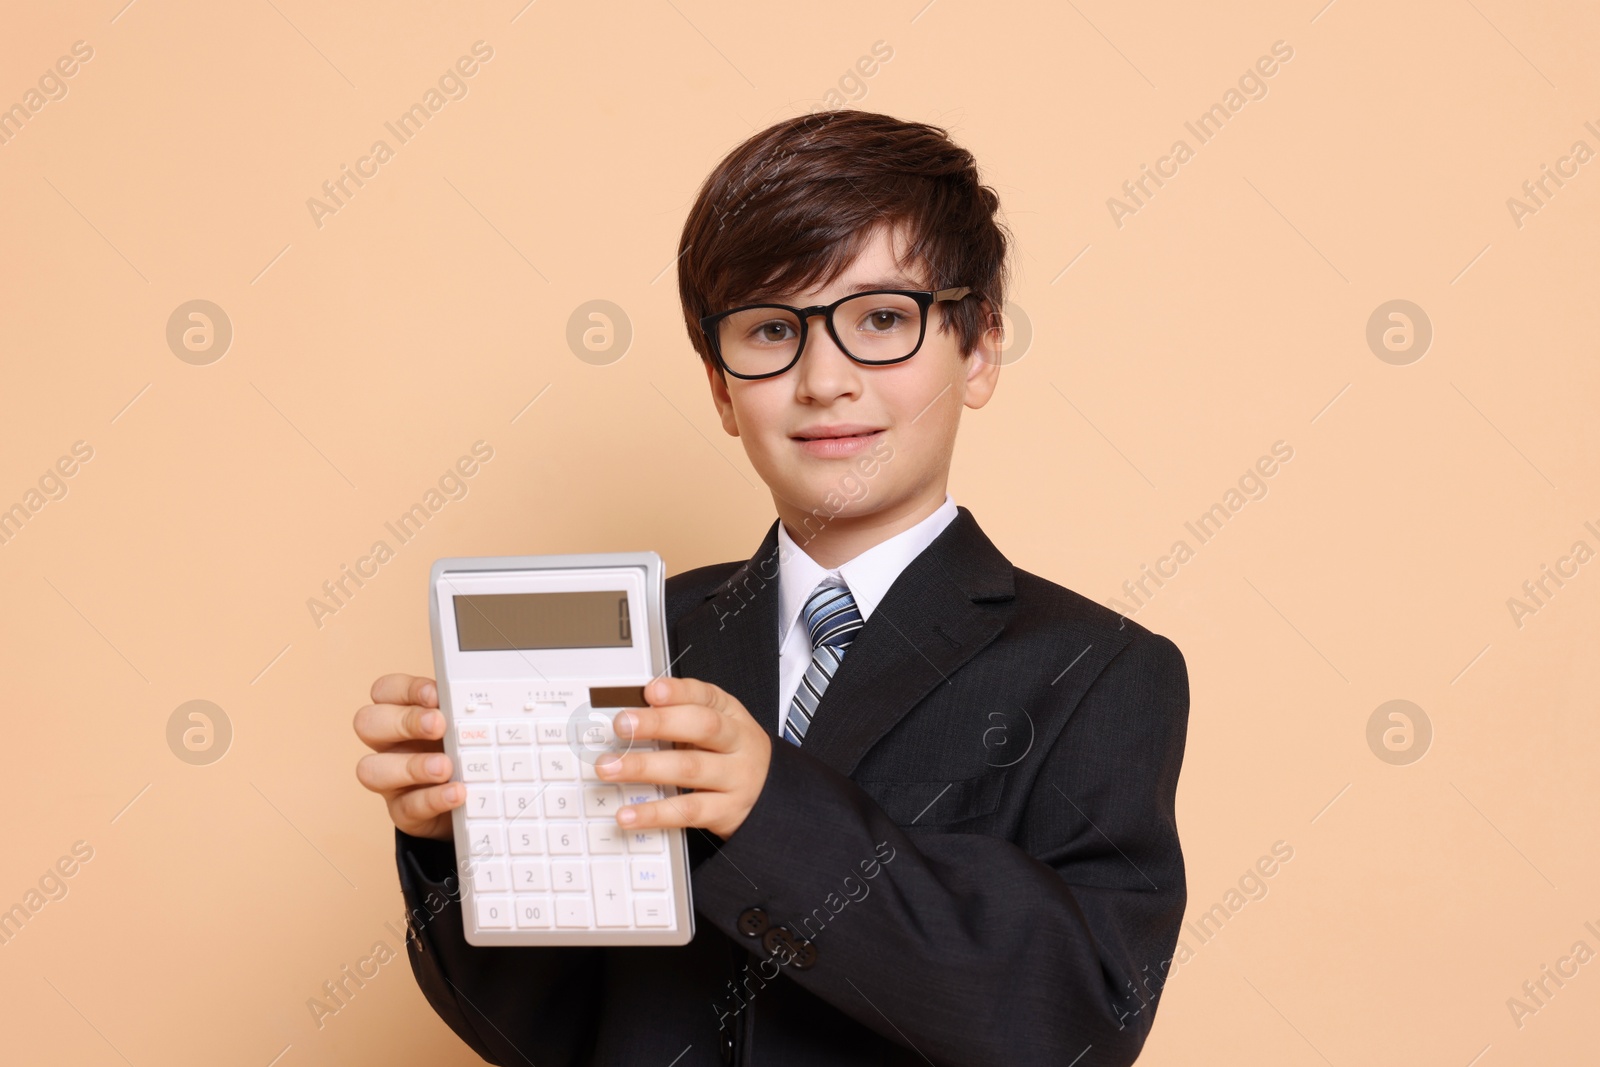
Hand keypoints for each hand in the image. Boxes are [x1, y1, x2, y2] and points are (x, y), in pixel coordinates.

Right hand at [353, 673, 462, 840]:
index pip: (385, 691)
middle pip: (367, 723)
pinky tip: (457, 793)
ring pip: (372, 769)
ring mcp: (391, 780)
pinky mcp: (403, 812)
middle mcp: (389, 744)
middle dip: (404, 721)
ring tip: (446, 767)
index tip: (435, 695)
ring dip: (411, 766)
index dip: (405, 690)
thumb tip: (482, 702)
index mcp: (402, 713)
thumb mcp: (467, 726)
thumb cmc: (465, 750)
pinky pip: (407, 806)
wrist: (476, 800)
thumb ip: (466, 713)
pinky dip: (433, 799)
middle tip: (438, 725)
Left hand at [597, 677, 771, 840]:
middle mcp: (737, 742)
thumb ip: (679, 717)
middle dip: (659, 723)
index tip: (650, 690)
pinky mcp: (726, 811)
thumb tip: (629, 716)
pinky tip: (628, 814)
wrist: (774, 798)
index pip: (706, 695)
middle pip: (702, 727)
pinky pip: (687, 812)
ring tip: (609, 768)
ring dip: (644, 767)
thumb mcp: (717, 729)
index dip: (678, 692)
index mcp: (731, 715)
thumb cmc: (732, 757)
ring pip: (690, 768)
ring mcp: (734, 778)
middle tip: (622, 724)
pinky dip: (654, 813)